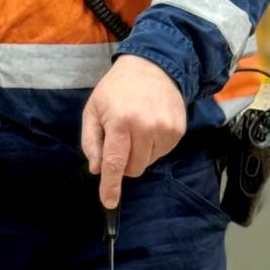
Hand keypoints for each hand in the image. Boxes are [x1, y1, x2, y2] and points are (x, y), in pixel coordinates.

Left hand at [80, 55, 185, 209]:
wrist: (153, 66)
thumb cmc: (116, 88)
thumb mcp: (93, 109)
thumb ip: (91, 141)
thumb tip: (97, 169)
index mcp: (120, 122)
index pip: (115, 163)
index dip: (111, 186)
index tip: (109, 203)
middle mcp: (145, 127)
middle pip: (133, 168)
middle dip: (123, 163)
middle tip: (120, 141)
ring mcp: (165, 130)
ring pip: (148, 162)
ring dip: (138, 154)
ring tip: (135, 128)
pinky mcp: (178, 131)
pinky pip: (161, 153)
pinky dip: (152, 147)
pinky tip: (148, 127)